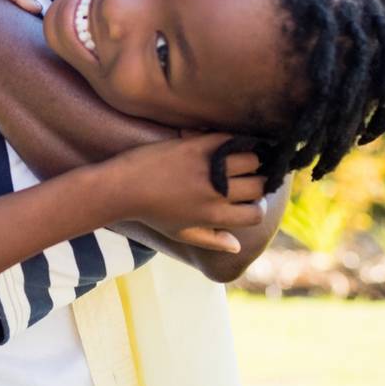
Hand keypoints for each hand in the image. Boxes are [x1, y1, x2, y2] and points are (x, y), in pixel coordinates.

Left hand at [108, 133, 266, 253]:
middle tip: (253, 177)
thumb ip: (211, 240)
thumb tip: (237, 246)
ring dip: (252, 159)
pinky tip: (235, 142)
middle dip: (260, 183)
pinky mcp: (197, 145)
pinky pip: (230, 139)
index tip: (252, 201)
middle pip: (258, 185)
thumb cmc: (151, 213)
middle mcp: (216, 192)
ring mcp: (208, 166)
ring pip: (251, 159)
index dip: (258, 208)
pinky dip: (236, 140)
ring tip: (245, 159)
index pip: (256, 214)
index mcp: (213, 215)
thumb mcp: (181, 233)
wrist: (124, 187)